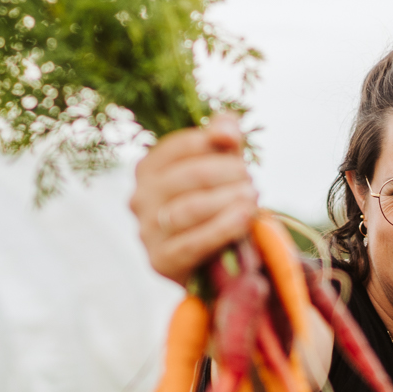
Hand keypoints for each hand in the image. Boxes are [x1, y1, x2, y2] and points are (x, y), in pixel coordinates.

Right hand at [129, 116, 260, 285]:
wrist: (218, 258)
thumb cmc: (219, 202)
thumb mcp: (222, 166)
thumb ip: (224, 139)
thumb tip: (226, 130)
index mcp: (148, 169)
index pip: (179, 146)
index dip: (214, 146)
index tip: (238, 154)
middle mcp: (140, 198)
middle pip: (187, 176)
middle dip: (227, 174)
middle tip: (251, 180)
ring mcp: (147, 231)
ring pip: (189, 209)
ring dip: (228, 200)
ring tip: (252, 198)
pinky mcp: (161, 261)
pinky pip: (192, 243)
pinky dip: (223, 229)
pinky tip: (245, 219)